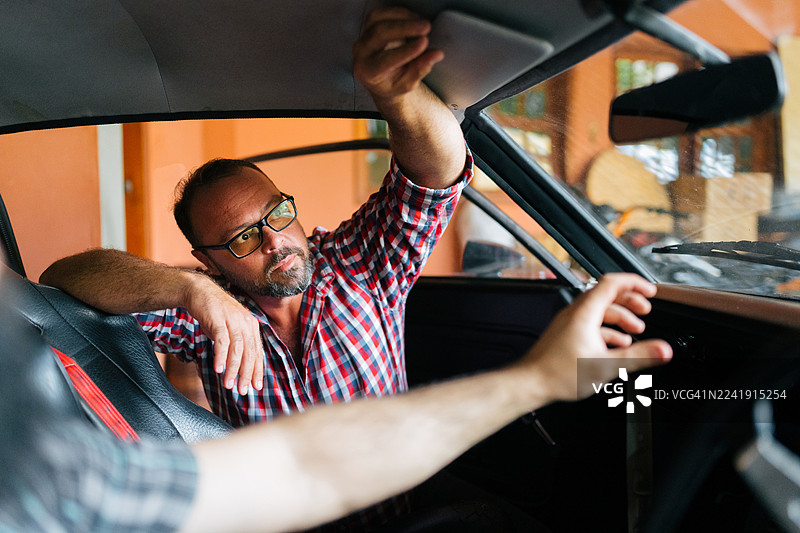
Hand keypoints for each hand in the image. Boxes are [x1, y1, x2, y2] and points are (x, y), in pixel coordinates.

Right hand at [183, 273, 263, 394]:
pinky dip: (221, 356)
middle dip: (247, 374)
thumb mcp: (230, 329)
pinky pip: (222, 341)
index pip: (257, 352)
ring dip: (234, 369)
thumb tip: (241, 367)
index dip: (257, 370)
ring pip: (238, 349)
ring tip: (229, 384)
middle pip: (250, 353)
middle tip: (242, 391)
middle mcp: (246, 323)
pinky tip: (219, 369)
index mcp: (252, 326)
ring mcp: (233, 320)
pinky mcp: (218, 319)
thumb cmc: (215, 314)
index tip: (255, 387)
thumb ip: (237, 345)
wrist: (199, 291)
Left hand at [352, 7, 442, 101]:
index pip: (385, 60)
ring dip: (403, 17)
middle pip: (379, 33)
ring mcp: (362, 37)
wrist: (381, 78)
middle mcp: (360, 53)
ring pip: (378, 19)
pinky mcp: (367, 26)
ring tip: (423, 24)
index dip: (406, 50)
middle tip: (427, 27)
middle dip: (405, 27)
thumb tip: (437, 54)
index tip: (424, 43)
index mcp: (367, 72)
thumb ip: (420, 69)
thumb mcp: (408, 84)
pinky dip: (399, 13)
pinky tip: (413, 19)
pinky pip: (380, 13)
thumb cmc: (394, 83)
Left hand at [521, 274, 671, 401]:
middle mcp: (575, 313)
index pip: (612, 283)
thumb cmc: (558, 373)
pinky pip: (590, 324)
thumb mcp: (606, 366)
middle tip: (646, 311)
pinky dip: (607, 330)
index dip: (635, 283)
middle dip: (630, 302)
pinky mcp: (565, 334)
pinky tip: (616, 345)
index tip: (650, 290)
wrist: (530, 382)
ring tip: (635, 331)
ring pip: (599, 311)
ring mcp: (569, 323)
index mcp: (585, 313)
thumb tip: (663, 350)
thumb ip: (638, 357)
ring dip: (620, 318)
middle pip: (607, 295)